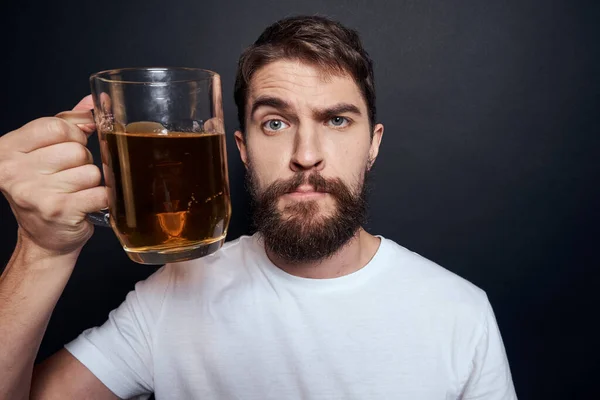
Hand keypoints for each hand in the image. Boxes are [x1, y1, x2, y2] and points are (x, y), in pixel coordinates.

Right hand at [0, 96, 107, 255]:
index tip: (68, 149)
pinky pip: (100, 192)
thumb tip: (96, 100)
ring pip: (91, 171)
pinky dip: (102, 199)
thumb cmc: (47, 191)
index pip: (57, 125)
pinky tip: (87, 204)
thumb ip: (69, 122)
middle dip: (83, 162)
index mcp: (8, 149)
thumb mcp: (46, 151)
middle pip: (77, 149)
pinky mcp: (59, 210)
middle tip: (69, 178)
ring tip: (75, 193)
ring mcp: (35, 191)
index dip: (73, 136)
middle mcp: (14, 170)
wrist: (45, 239)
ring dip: (92, 183)